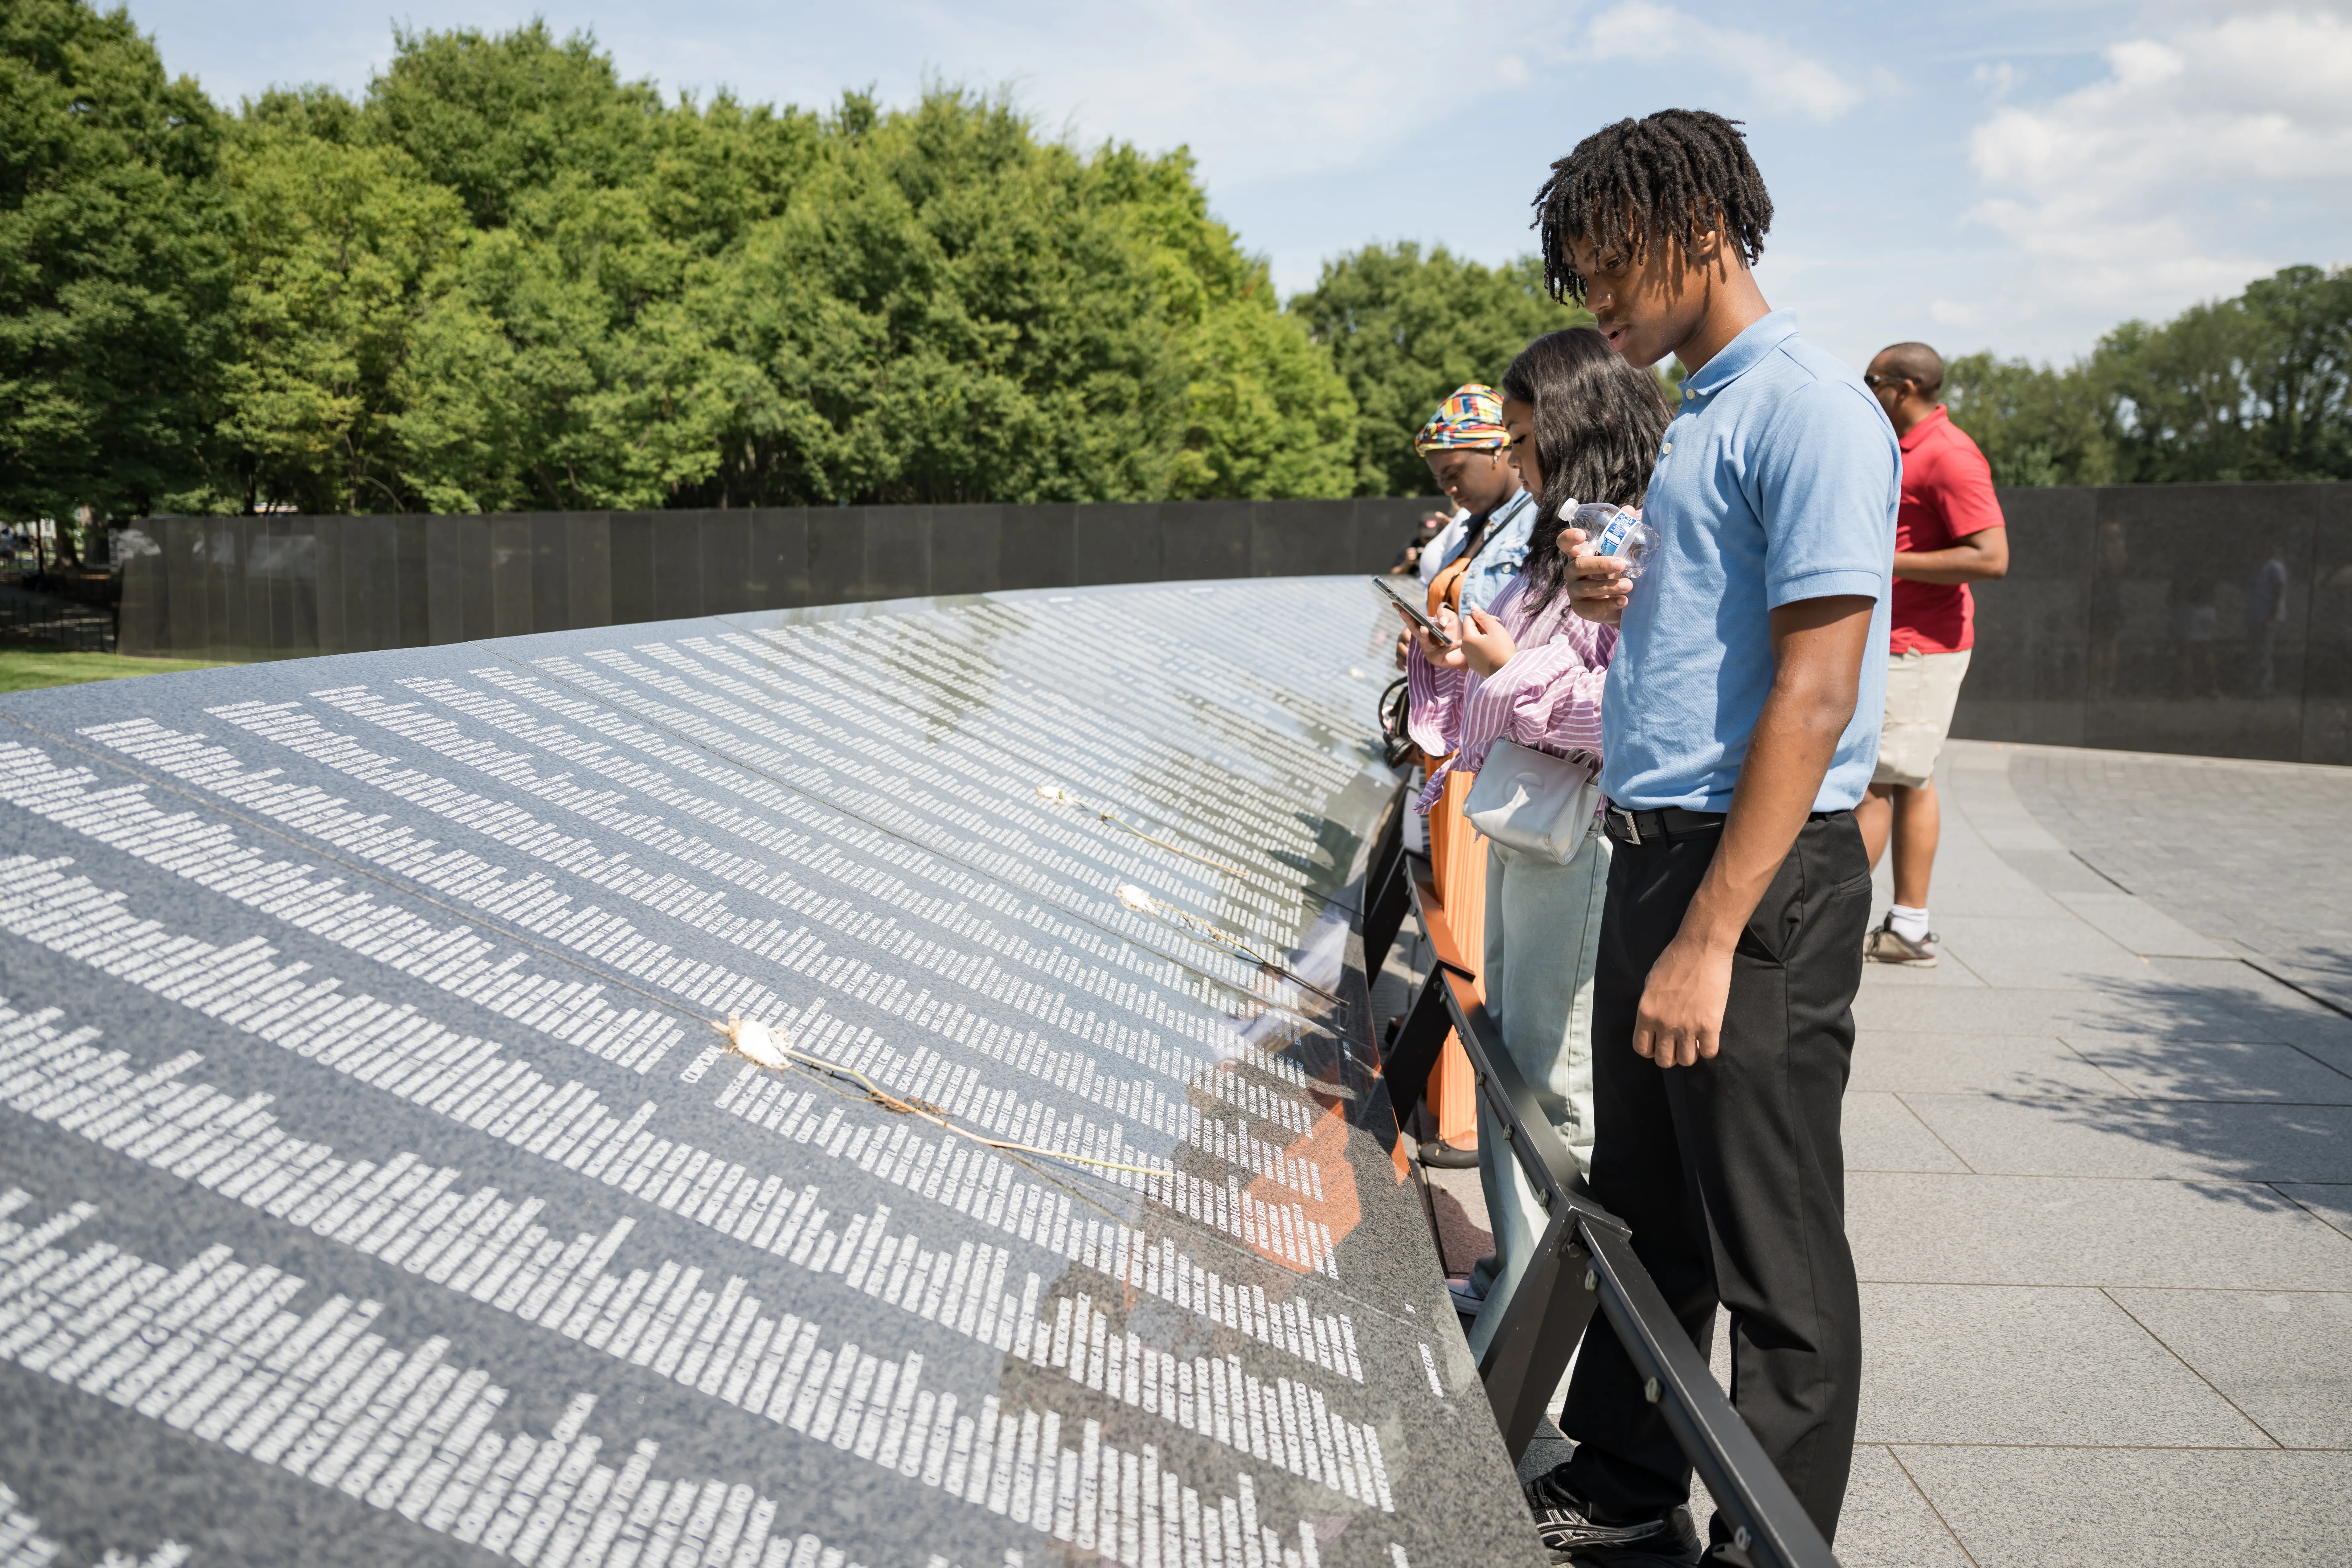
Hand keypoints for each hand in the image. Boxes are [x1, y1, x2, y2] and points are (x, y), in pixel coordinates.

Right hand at [1393, 604, 1466, 668]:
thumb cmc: (1457, 633)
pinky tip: (1459, 642)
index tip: (1396, 603)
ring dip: (1423, 635)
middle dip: (1408, 620)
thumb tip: (1440, 622)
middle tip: (1403, 611)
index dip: (1405, 612)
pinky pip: (1443, 651)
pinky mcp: (1437, 658)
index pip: (1413, 619)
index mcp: (1425, 627)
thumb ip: (1444, 614)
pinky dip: (1451, 646)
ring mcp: (1428, 649)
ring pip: (1424, 642)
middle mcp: (1423, 638)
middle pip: (1413, 629)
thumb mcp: (1452, 618)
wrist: (1467, 649)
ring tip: (1425, 628)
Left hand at [1457, 606, 1515, 677]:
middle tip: (1496, 630)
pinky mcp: (1473, 665)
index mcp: (1467, 638)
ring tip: (1495, 641)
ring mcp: (1468, 658)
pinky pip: (1475, 651)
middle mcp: (1464, 648)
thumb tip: (1472, 605)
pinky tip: (1493, 650)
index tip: (1493, 621)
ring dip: (1482, 637)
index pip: (1468, 618)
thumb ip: (1482, 616)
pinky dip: (1482, 647)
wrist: (1507, 672)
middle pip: (1470, 629)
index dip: (1481, 617)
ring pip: (1473, 640)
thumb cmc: (1503, 649)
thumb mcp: (1494, 628)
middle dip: (1482, 627)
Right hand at [1562, 529, 1632, 624]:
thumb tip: (1629, 510)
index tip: (1582, 535)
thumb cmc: (1616, 572)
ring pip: (1585, 587)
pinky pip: (1591, 607)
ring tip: (1629, 585)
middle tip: (1622, 563)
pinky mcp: (1580, 609)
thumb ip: (1622, 533)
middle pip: (1577, 565)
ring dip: (1608, 585)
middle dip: (1600, 564)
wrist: (1622, 602)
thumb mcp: (1620, 553)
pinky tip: (1624, 601)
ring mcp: (1574, 591)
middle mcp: (1572, 571)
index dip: (1569, 538)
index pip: (1564, 543)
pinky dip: (1608, 604)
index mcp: (1579, 554)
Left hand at [1632, 931, 1733, 1066]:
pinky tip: (1708, 1037)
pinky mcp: (1710, 1025)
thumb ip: (1651, 1007)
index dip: (1651, 1050)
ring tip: (1694, 1040)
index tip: (1660, 1044)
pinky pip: (1709, 1052)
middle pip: (1664, 1060)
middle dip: (1671, 1055)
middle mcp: (1664, 1023)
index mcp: (1646, 1012)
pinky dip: (1708, 1048)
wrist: (1702, 947)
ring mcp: (1687, 1026)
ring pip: (1686, 1060)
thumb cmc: (1675, 960)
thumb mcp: (1651, 983)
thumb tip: (1654, 1024)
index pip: (1642, 1048)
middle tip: (1678, 1044)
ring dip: (1690, 1053)